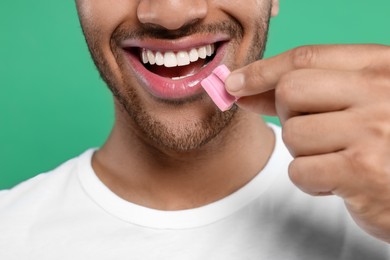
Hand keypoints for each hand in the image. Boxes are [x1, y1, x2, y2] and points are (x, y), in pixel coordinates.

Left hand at [226, 44, 389, 242]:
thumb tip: (243, 90)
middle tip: (315, 131)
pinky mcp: (363, 172)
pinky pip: (300, 170)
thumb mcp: (356, 104)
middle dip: (288, 115)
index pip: (305, 57)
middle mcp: (381, 92)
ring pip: (293, 134)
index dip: (262, 70)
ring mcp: (374, 130)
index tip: (235, 83)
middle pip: (290, 91)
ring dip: (303, 153)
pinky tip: (337, 183)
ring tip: (335, 159)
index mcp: (381, 66)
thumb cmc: (383, 146)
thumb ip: (305, 92)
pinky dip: (310, 182)